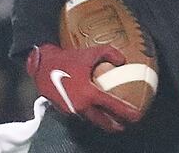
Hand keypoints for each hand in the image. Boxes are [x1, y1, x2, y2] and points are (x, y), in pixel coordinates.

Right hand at [26, 43, 140, 131]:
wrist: (42, 65)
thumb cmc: (66, 59)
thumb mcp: (91, 52)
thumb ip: (110, 53)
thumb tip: (122, 61)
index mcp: (89, 93)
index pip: (112, 106)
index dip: (126, 112)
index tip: (136, 116)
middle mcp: (81, 105)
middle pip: (101, 120)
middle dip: (114, 125)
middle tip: (124, 126)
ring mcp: (71, 109)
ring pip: (90, 119)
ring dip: (101, 121)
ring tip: (111, 121)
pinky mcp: (64, 109)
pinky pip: (80, 114)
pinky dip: (89, 114)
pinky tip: (94, 111)